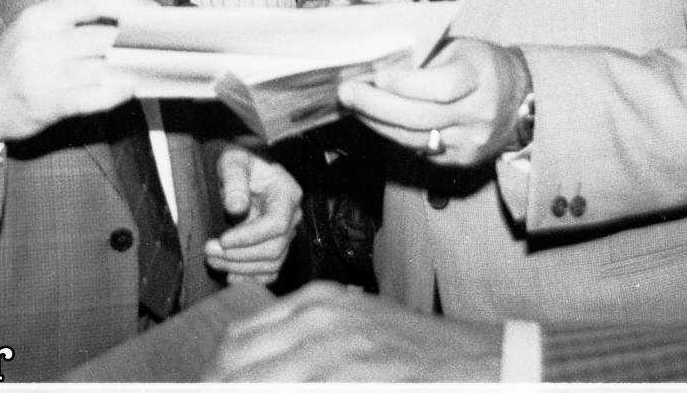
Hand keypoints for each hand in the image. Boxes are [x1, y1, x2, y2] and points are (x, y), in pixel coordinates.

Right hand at [0, 0, 156, 143]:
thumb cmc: (14, 60)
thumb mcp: (35, 28)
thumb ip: (74, 22)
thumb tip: (127, 20)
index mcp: (39, 17)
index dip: (128, 3)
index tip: (153, 13)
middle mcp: (40, 43)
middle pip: (102, 36)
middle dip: (137, 41)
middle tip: (162, 44)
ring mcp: (42, 75)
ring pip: (100, 67)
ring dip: (131, 68)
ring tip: (152, 66)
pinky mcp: (45, 105)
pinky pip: (90, 97)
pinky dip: (114, 93)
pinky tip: (129, 89)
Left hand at [207, 145, 302, 283]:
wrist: (245, 167)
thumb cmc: (241, 160)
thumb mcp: (234, 160)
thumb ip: (235, 179)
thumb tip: (236, 207)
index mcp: (287, 194)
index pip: (276, 225)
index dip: (250, 237)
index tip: (223, 240)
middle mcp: (292, 217)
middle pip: (274, 249)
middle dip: (239, 255)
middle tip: (210, 250)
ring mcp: (286, 234)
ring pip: (271, 264)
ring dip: (240, 268)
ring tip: (212, 259)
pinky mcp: (275, 246)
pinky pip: (269, 271)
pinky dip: (251, 278)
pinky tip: (230, 276)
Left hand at [207, 281, 504, 380]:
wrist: (480, 361)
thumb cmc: (418, 353)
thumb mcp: (356, 328)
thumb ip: (306, 343)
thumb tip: (254, 371)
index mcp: (315, 303)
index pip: (236, 342)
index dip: (214, 376)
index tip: (207, 390)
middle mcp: (318, 320)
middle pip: (235, 364)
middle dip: (217, 387)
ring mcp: (335, 351)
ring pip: (256, 383)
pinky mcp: (353, 376)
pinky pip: (297, 392)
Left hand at [337, 37, 530, 166]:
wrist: (520, 99)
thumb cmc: (479, 64)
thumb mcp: (458, 46)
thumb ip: (423, 53)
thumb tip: (376, 59)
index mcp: (481, 76)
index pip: (442, 86)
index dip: (406, 83)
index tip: (377, 75)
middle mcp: (479, 113)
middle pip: (422, 117)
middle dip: (377, 106)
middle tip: (347, 93)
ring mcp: (472, 142)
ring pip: (416, 138)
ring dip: (377, 123)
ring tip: (352, 106)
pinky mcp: (463, 161)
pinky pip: (420, 150)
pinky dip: (393, 135)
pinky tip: (374, 121)